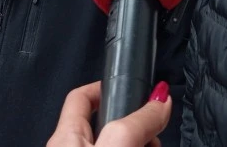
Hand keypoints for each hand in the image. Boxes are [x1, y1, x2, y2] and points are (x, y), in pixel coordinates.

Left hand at [47, 81, 171, 146]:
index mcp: (65, 137)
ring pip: (117, 145)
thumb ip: (139, 121)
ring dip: (141, 143)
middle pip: (106, 125)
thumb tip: (161, 99)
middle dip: (135, 124)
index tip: (131, 88)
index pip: (81, 96)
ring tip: (155, 146)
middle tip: (155, 133)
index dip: (106, 87)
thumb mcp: (118, 143)